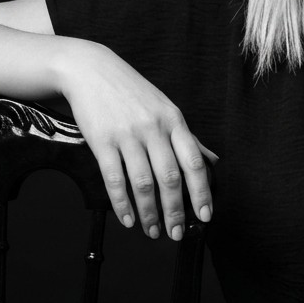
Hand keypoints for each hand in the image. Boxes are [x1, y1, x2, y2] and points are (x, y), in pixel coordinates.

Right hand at [58, 39, 217, 240]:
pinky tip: (128, 218)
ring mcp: (127, 135)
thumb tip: (212, 161)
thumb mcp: (166, 108)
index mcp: (174, 120)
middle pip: (170, 177)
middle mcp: (154, 128)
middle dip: (176, 211)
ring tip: (153, 230)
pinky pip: (114, 179)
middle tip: (177, 233)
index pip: (194, 162)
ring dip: (150, 213)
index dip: (201, 192)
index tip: (205, 215)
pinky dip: (122, 204)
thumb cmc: (132, 92)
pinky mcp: (102, 141)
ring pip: (143, 183)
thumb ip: (187, 137)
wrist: (91, 70)